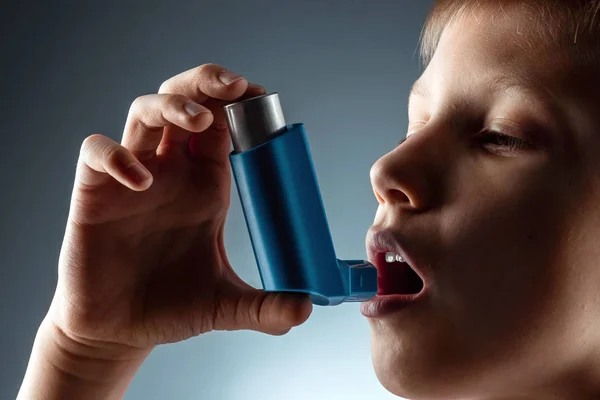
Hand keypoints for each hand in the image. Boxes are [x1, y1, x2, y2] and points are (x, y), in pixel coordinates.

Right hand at [50, 63, 311, 355]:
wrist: (119, 331)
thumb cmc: (171, 307)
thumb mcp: (225, 306)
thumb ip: (265, 309)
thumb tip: (305, 312)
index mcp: (205, 184)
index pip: (222, 125)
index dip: (238, 103)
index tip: (261, 97)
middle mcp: (171, 172)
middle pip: (184, 101)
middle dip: (205, 83)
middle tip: (233, 86)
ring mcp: (132, 178)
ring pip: (143, 113)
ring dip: (169, 105)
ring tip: (197, 120)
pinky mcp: (94, 193)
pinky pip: (97, 153)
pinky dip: (116, 156)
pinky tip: (140, 181)